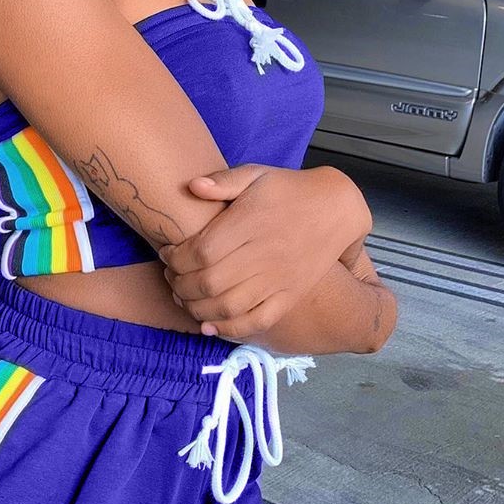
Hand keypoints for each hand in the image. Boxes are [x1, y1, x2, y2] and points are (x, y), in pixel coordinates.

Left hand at [158, 163, 372, 340]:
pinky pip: (256, 321)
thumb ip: (224, 181)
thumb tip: (192, 185)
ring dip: (197, 308)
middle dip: (180, 284)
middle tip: (171, 277)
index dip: (176, 258)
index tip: (168, 254)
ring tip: (184, 298)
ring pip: (228, 306)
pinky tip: (210, 325)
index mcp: (250, 223)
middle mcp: (263, 254)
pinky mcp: (289, 296)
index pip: (201, 251)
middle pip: (209, 282)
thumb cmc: (290, 190)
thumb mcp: (257, 175)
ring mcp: (278, 279)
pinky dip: (229, 329)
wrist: (336, 209)